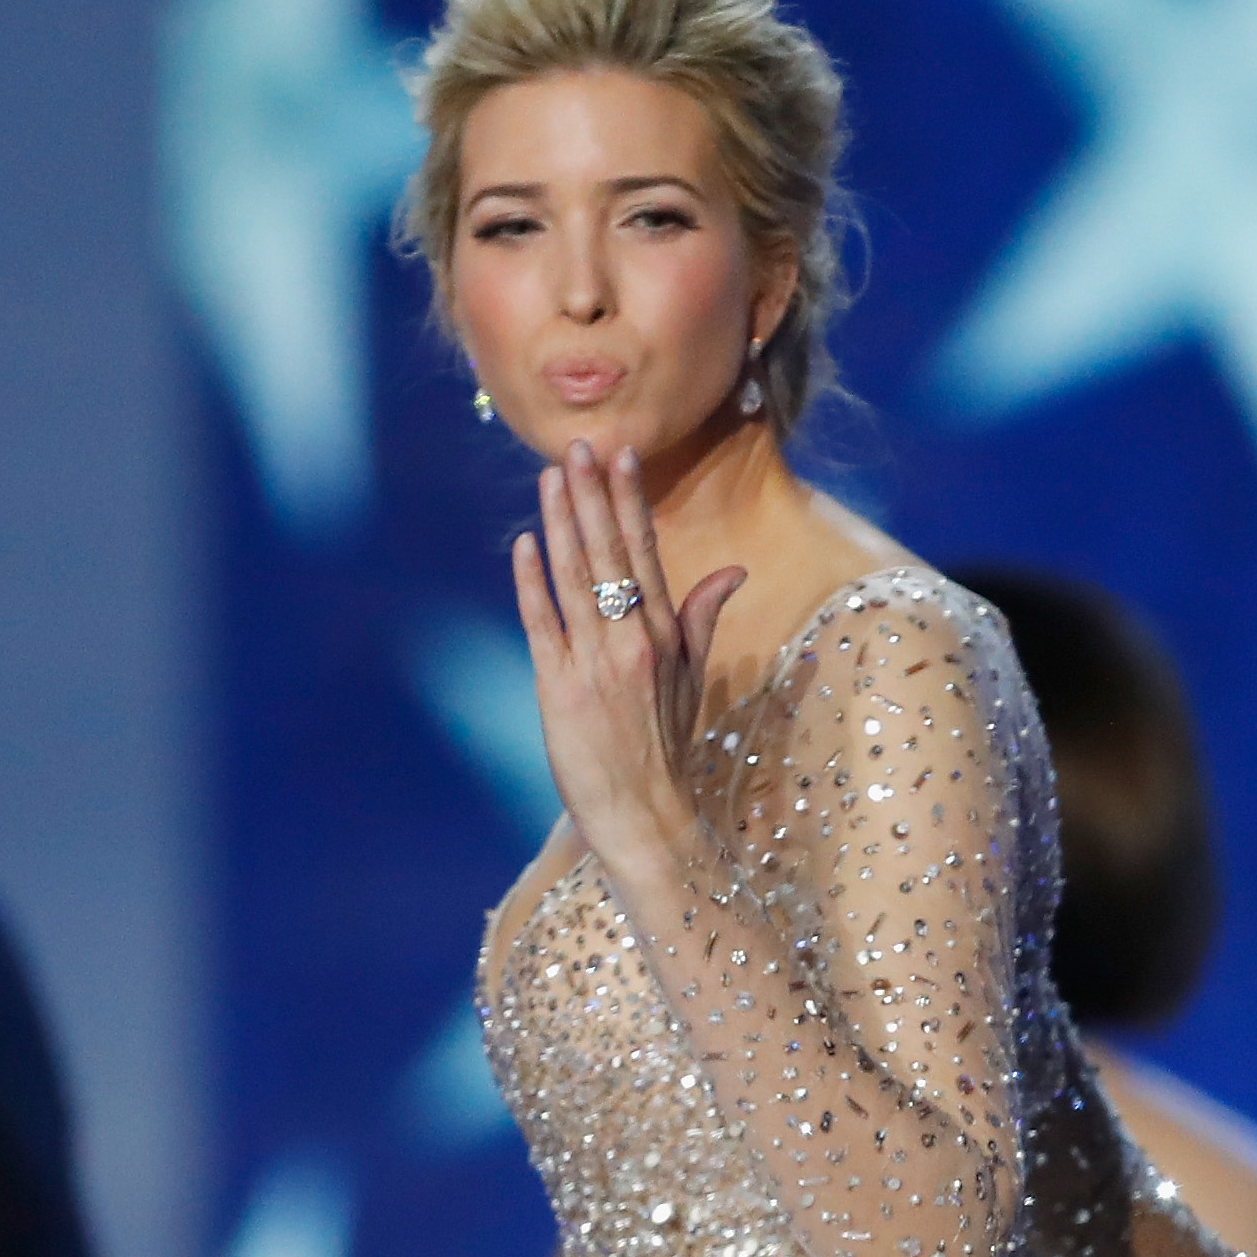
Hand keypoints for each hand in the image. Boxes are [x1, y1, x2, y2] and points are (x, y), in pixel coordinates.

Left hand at [511, 441, 744, 873]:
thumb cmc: (666, 744)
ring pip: (576, 577)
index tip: (622, 457)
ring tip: (550, 476)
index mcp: (666, 634)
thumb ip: (702, 617)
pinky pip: (543, 622)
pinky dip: (532, 581)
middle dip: (592, 496)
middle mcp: (634, 639)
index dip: (630, 502)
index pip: (646, 552)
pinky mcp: (559, 684)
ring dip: (562, 523)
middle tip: (578, 446)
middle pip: (610, 553)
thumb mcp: (692, 677)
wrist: (643, 810)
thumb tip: (732, 570)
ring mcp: (595, 661)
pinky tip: (524, 543)